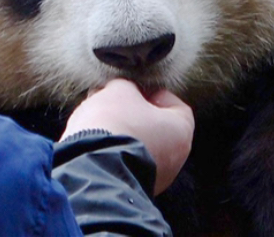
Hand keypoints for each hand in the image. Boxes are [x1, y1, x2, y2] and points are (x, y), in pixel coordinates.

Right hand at [61, 79, 193, 194]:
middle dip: (133, 112)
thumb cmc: (115, 124)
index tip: (133, 89)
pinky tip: (93, 141)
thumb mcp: (120, 91)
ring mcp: (155, 177)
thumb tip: (122, 92)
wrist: (93, 167)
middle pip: (155, 126)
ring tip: (97, 121)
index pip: (173, 103)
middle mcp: (176, 158)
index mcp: (181, 130)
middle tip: (112, 103)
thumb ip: (126, 86)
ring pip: (139, 145)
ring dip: (121, 132)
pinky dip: (113, 151)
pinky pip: (125, 162)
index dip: (152, 92)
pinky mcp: (133, 187)